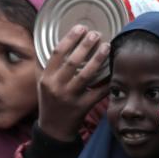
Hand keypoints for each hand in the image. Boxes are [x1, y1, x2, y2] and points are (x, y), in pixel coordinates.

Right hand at [36, 25, 110, 142]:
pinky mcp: (82, 107)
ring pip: (86, 75)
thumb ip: (49, 65)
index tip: (81, 27)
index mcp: (46, 78)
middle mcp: (56, 87)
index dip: (70, 38)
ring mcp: (69, 98)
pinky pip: (98, 92)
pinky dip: (107, 81)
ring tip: (106, 46)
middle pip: (73, 62)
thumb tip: (61, 41)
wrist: (53, 129)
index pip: (57, 53)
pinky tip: (115, 69)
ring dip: (98, 59)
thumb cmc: (50, 101)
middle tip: (97, 33)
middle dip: (86, 45)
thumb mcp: (43, 83)